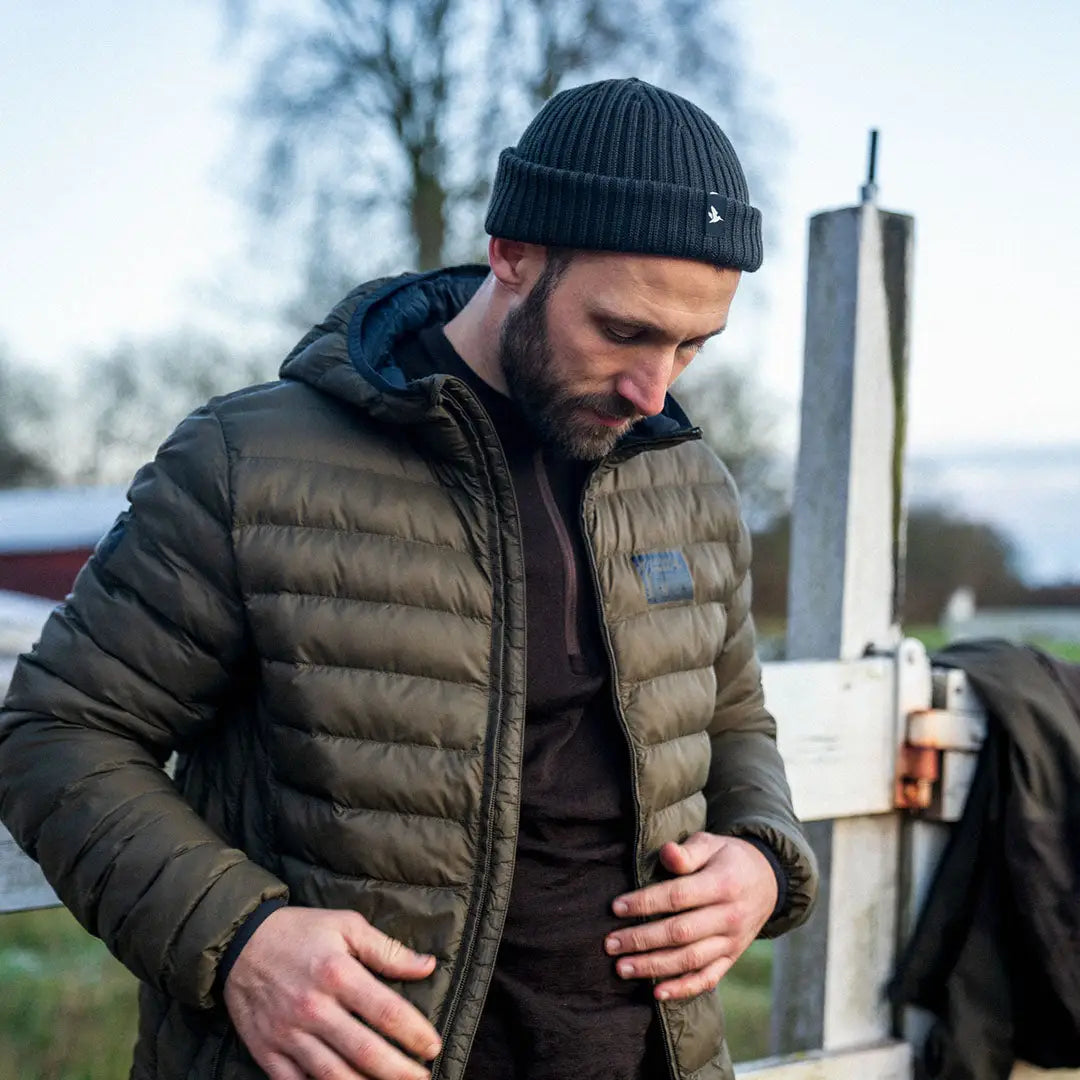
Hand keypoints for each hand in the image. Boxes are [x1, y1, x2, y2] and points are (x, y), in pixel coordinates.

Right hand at [223, 906, 441, 1079]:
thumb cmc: (300, 931)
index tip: (433, 1046)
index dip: (414, 1034)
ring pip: (333, 1076)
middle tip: (421, 1078)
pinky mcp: (267, 1052)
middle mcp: (314, 1008)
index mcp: (337, 973)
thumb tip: (427, 966)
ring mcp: (288, 1034)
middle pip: (364, 1051)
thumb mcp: (346, 925)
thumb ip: (387, 950)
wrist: (239, 942)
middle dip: (398, 1071)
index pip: (386, 1012)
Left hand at [605, 832, 777, 1000]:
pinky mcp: (732, 958)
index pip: (677, 896)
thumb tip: (667, 853)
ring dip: (654, 967)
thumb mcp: (711, 844)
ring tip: (622, 968)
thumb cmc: (728, 858)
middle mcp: (729, 916)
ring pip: (690, 960)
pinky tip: (657, 993)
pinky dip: (683, 989)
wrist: (768, 881)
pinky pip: (708, 978)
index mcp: (722, 884)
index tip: (616, 907)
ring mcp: (732, 942)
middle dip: (641, 940)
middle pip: (680, 933)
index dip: (645, 903)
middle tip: (610, 944)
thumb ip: (687, 852)